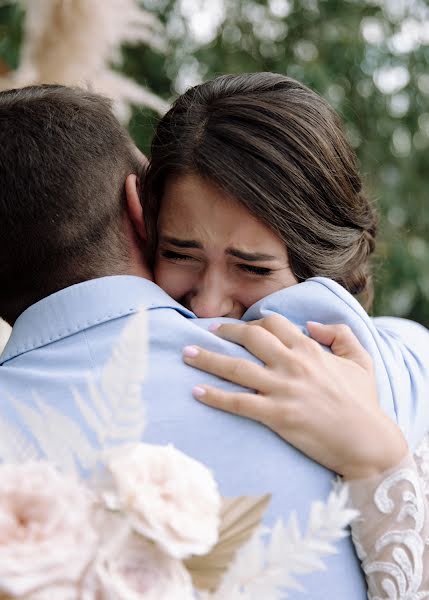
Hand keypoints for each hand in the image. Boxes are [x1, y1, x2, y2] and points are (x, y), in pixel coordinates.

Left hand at [182, 315, 407, 479]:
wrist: (368, 443)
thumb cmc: (364, 402)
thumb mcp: (361, 360)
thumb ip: (339, 333)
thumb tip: (311, 324)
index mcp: (309, 349)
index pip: (273, 322)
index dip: (252, 321)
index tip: (239, 327)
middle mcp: (293, 364)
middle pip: (250, 338)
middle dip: (224, 331)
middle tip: (205, 331)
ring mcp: (283, 390)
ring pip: (236, 368)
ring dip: (207, 359)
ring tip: (186, 354)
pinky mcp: (277, 416)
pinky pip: (238, 403)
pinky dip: (214, 396)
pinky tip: (196, 391)